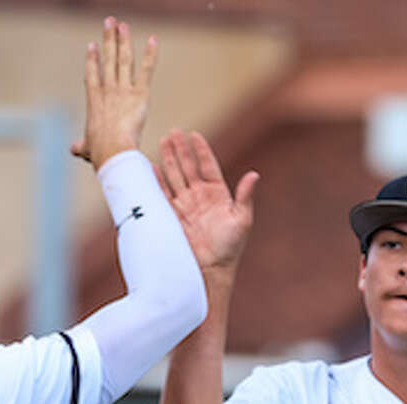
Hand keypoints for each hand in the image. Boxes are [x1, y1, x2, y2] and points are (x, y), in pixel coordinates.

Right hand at [71, 17, 158, 169]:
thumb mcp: (86, 148)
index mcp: (94, 102)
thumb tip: (74, 150)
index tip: (92, 45)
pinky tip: (153, 40)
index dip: (92, 60)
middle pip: (108, 59)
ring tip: (123, 25)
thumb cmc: (99, 153)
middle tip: (110, 22)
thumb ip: (81, 146)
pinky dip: (150, 55)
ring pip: (123, 59)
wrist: (113, 150)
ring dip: (124, 40)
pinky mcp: (140, 94)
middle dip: (109, 39)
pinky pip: (146, 71)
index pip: (92, 76)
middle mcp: (107, 91)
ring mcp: (123, 90)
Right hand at [157, 129, 258, 272]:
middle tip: (174, 131)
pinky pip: (162, 194)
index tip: (194, 135)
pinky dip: (157, 180)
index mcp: (217, 194)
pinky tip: (152, 167)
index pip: (207, 166)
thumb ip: (245, 197)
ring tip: (163, 141)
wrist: (210, 269)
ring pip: (174, 176)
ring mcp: (184, 205)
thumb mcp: (242, 220)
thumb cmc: (230, 247)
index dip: (201, 150)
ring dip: (168, 159)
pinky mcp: (172, 216)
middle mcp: (199, 196)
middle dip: (180, 149)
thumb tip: (254, 175)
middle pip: (188, 167)